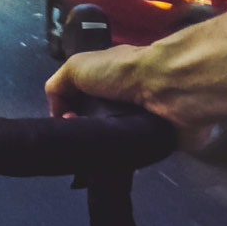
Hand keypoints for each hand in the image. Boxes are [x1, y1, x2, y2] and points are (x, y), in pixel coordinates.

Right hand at [46, 45, 217, 151]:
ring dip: (101, 148)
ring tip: (95, 154)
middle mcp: (123, 99)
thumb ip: (58, 85)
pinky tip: (114, 159)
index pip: (80, 100)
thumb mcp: (77, 66)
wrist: (168, 89)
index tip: (66, 121)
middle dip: (83, 132)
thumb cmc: (121, 73)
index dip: (68, 112)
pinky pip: (134, 154)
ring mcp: (139, 121)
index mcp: (107, 79)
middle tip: (79, 141)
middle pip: (94, 123)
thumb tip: (59, 113)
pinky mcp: (156, 140)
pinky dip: (124, 158)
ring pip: (111, 141)